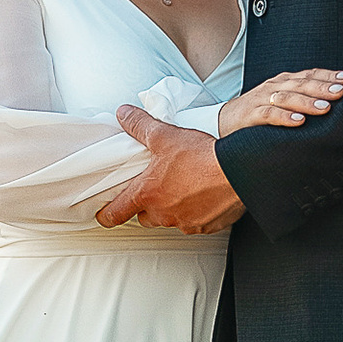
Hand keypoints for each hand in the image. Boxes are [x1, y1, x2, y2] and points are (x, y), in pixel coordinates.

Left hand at [95, 110, 244, 231]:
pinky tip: (203, 194)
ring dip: (172, 207)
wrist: (238, 170)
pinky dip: (197, 211)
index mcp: (148, 194)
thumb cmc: (202, 157)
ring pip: (171, 220)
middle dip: (146, 206)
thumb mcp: (164, 135)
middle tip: (155, 188)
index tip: (104, 214)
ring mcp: (186, 222)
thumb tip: (124, 115)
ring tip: (183, 187)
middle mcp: (164, 213)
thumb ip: (140, 126)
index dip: (106, 214)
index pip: (116, 214)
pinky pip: (196, 223)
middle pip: (144, 217)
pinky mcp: (207, 226)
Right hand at [217, 66, 342, 135]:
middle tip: (340, 92)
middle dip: (322, 87)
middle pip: (301, 83)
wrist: (225, 120)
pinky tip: (298, 121)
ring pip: (286, 97)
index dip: (328, 75)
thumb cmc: (260, 111)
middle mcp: (275, 86)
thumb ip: (305, 100)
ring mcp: (262, 99)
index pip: (309, 74)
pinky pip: (268, 114)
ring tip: (324, 108)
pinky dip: (284, 117)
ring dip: (306, 102)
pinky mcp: (251, 115)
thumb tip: (335, 103)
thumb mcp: (283, 102)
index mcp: (284, 82)